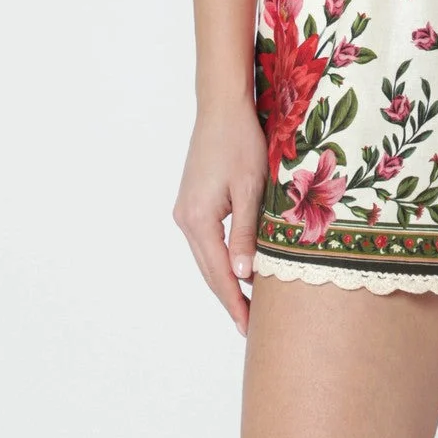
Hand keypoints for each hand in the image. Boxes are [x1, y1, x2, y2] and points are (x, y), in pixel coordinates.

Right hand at [172, 100, 269, 336]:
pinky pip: (207, 240)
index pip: (218, 274)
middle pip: (209, 270)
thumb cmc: (241, 142)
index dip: (235, 302)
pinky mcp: (192, 201)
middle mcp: (185, 219)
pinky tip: (240, 267)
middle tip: (252, 327)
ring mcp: (186, 210)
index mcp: (198, 219)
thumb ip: (246, 234)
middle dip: (230, 298)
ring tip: (250, 304)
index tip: (249, 329)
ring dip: (226, 279)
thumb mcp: (251, 189)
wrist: (221, 108)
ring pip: (207, 256)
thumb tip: (243, 277)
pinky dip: (222, 257)